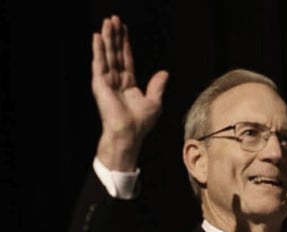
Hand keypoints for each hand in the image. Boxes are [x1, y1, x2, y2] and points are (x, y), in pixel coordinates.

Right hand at [91, 15, 168, 169]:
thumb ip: (157, 85)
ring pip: (107, 54)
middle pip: (115, 52)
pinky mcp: (100, 83)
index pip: (126, 58)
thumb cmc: (141, 122)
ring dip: (106, 37)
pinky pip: (99, 62)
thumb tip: (164, 72)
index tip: (123, 28)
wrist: (129, 133)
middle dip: (114, 35)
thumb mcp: (154, 102)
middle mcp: (116, 80)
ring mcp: (107, 80)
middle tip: (113, 18)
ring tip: (107, 22)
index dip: (125, 43)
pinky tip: (97, 37)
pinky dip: (98, 49)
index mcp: (128, 83)